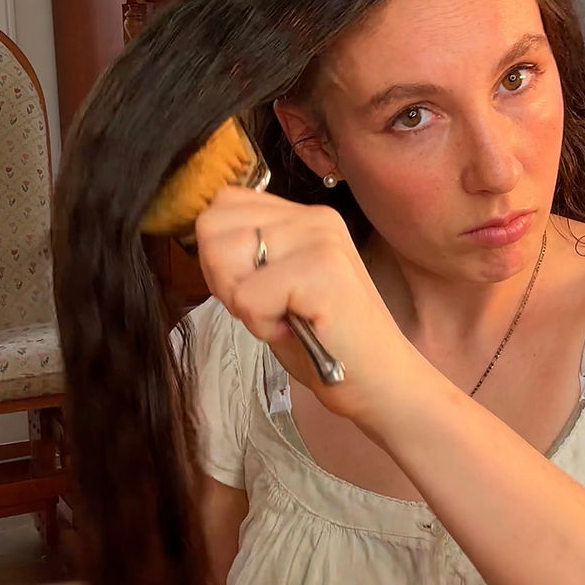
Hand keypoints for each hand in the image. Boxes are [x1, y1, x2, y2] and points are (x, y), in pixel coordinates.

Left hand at [193, 186, 424, 426]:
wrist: (379, 380)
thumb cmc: (325, 341)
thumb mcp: (277, 285)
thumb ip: (249, 254)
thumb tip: (205, 238)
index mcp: (302, 216)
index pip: (222, 204)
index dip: (218, 255)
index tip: (253, 290)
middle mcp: (313, 218)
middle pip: (212, 224)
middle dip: (222, 278)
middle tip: (266, 307)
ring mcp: (320, 240)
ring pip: (225, 256)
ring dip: (243, 302)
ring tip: (283, 317)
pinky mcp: (322, 270)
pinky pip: (248, 296)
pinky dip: (262, 325)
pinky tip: (295, 330)